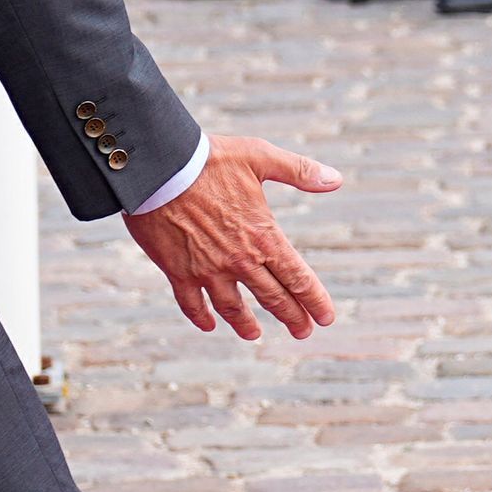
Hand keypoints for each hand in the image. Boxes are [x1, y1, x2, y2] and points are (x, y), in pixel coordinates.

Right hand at [122, 135, 340, 339]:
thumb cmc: (208, 158)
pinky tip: (209, 325)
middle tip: (303, 332)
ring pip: (232, 307)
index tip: (325, 318)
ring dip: (245, 324)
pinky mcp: (177, 270)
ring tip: (254, 335)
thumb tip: (336, 179)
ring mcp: (207, 269)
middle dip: (292, 317)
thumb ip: (300, 171)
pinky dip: (201, 316)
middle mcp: (240, 260)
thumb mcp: (260, 156)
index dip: (315, 301)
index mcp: (264, 237)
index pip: (298, 278)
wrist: (155, 167)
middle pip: (272, 298)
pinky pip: (191, 302)